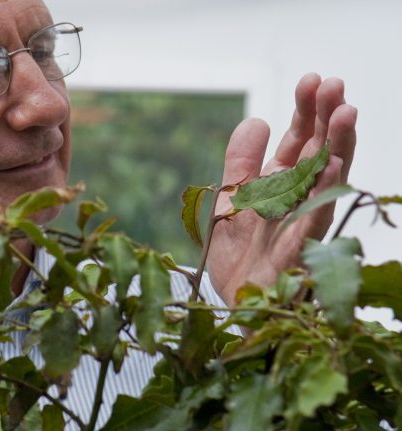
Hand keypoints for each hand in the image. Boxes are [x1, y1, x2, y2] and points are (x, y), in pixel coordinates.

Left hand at [206, 73, 356, 305]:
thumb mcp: (228, 198)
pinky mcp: (303, 244)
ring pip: (327, 177)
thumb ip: (240, 162)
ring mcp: (304, 218)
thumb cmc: (234, 252)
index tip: (311, 80)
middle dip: (326, 118)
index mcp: (280, 182)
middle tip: (335, 84)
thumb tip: (257, 119)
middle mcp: (298, 195)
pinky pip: (318, 214)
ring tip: (345, 112)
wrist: (234, 295)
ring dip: (338, 145)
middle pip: (318, 151)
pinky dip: (327, 189)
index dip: (305, 111)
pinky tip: (336, 163)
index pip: (298, 140)